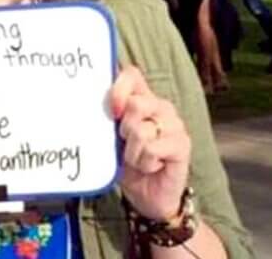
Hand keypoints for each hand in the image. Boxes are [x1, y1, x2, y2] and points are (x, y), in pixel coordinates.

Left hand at [110, 65, 190, 219]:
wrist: (145, 195)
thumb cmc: (125, 162)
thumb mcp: (110, 135)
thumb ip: (105, 115)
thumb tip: (88, 97)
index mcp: (141, 98)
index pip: (132, 75)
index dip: (118, 88)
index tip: (112, 110)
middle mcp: (160, 106)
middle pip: (135, 103)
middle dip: (123, 129)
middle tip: (126, 143)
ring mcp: (174, 124)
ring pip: (141, 130)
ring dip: (132, 152)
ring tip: (137, 158)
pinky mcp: (182, 144)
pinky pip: (152, 149)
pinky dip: (144, 162)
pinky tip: (150, 166)